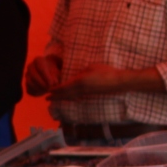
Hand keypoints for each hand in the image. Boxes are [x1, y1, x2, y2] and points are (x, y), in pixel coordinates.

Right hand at [25, 55, 61, 96]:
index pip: (41, 68)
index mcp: (38, 60)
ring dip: (38, 88)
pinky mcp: (26, 83)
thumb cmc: (54, 71)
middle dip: (42, 84)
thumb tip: (52, 84)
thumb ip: (55, 77)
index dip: (46, 77)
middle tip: (49, 89)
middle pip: (33, 76)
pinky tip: (43, 92)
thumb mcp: (57, 72)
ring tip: (46, 91)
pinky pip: (29, 89)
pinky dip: (36, 92)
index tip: (52, 84)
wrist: (49, 73)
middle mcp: (30, 66)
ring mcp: (27, 75)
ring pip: (30, 82)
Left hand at [47, 64, 163, 99]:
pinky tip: (68, 98)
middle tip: (47, 98)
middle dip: (56, 96)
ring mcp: (86, 93)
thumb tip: (74, 76)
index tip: (48, 91)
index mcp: (79, 81)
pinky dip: (70, 97)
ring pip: (71, 96)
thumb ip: (80, 72)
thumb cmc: (106, 71)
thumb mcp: (90, 68)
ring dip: (62, 98)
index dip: (55, 90)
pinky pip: (77, 96)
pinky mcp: (91, 95)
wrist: (119, 81)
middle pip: (65, 94)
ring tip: (55, 99)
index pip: (63, 87)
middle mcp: (81, 89)